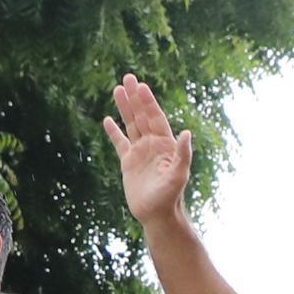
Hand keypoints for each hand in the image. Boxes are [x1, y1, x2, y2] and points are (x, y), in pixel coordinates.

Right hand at [101, 75, 196, 231]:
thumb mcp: (179, 175)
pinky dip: (114, 131)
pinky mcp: (128, 163)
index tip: (141, 86)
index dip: (148, 102)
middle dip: (135, 97)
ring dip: (125, 108)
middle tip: (128, 78)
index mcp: (165, 144)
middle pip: (142, 116)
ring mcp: (140, 152)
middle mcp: (153, 144)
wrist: (158, 215)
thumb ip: (183, 154)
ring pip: (131, 124)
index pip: (155, 118)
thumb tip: (186, 132)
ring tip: (117, 89)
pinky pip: (120, 143)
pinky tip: (108, 119)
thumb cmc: (171, 196)